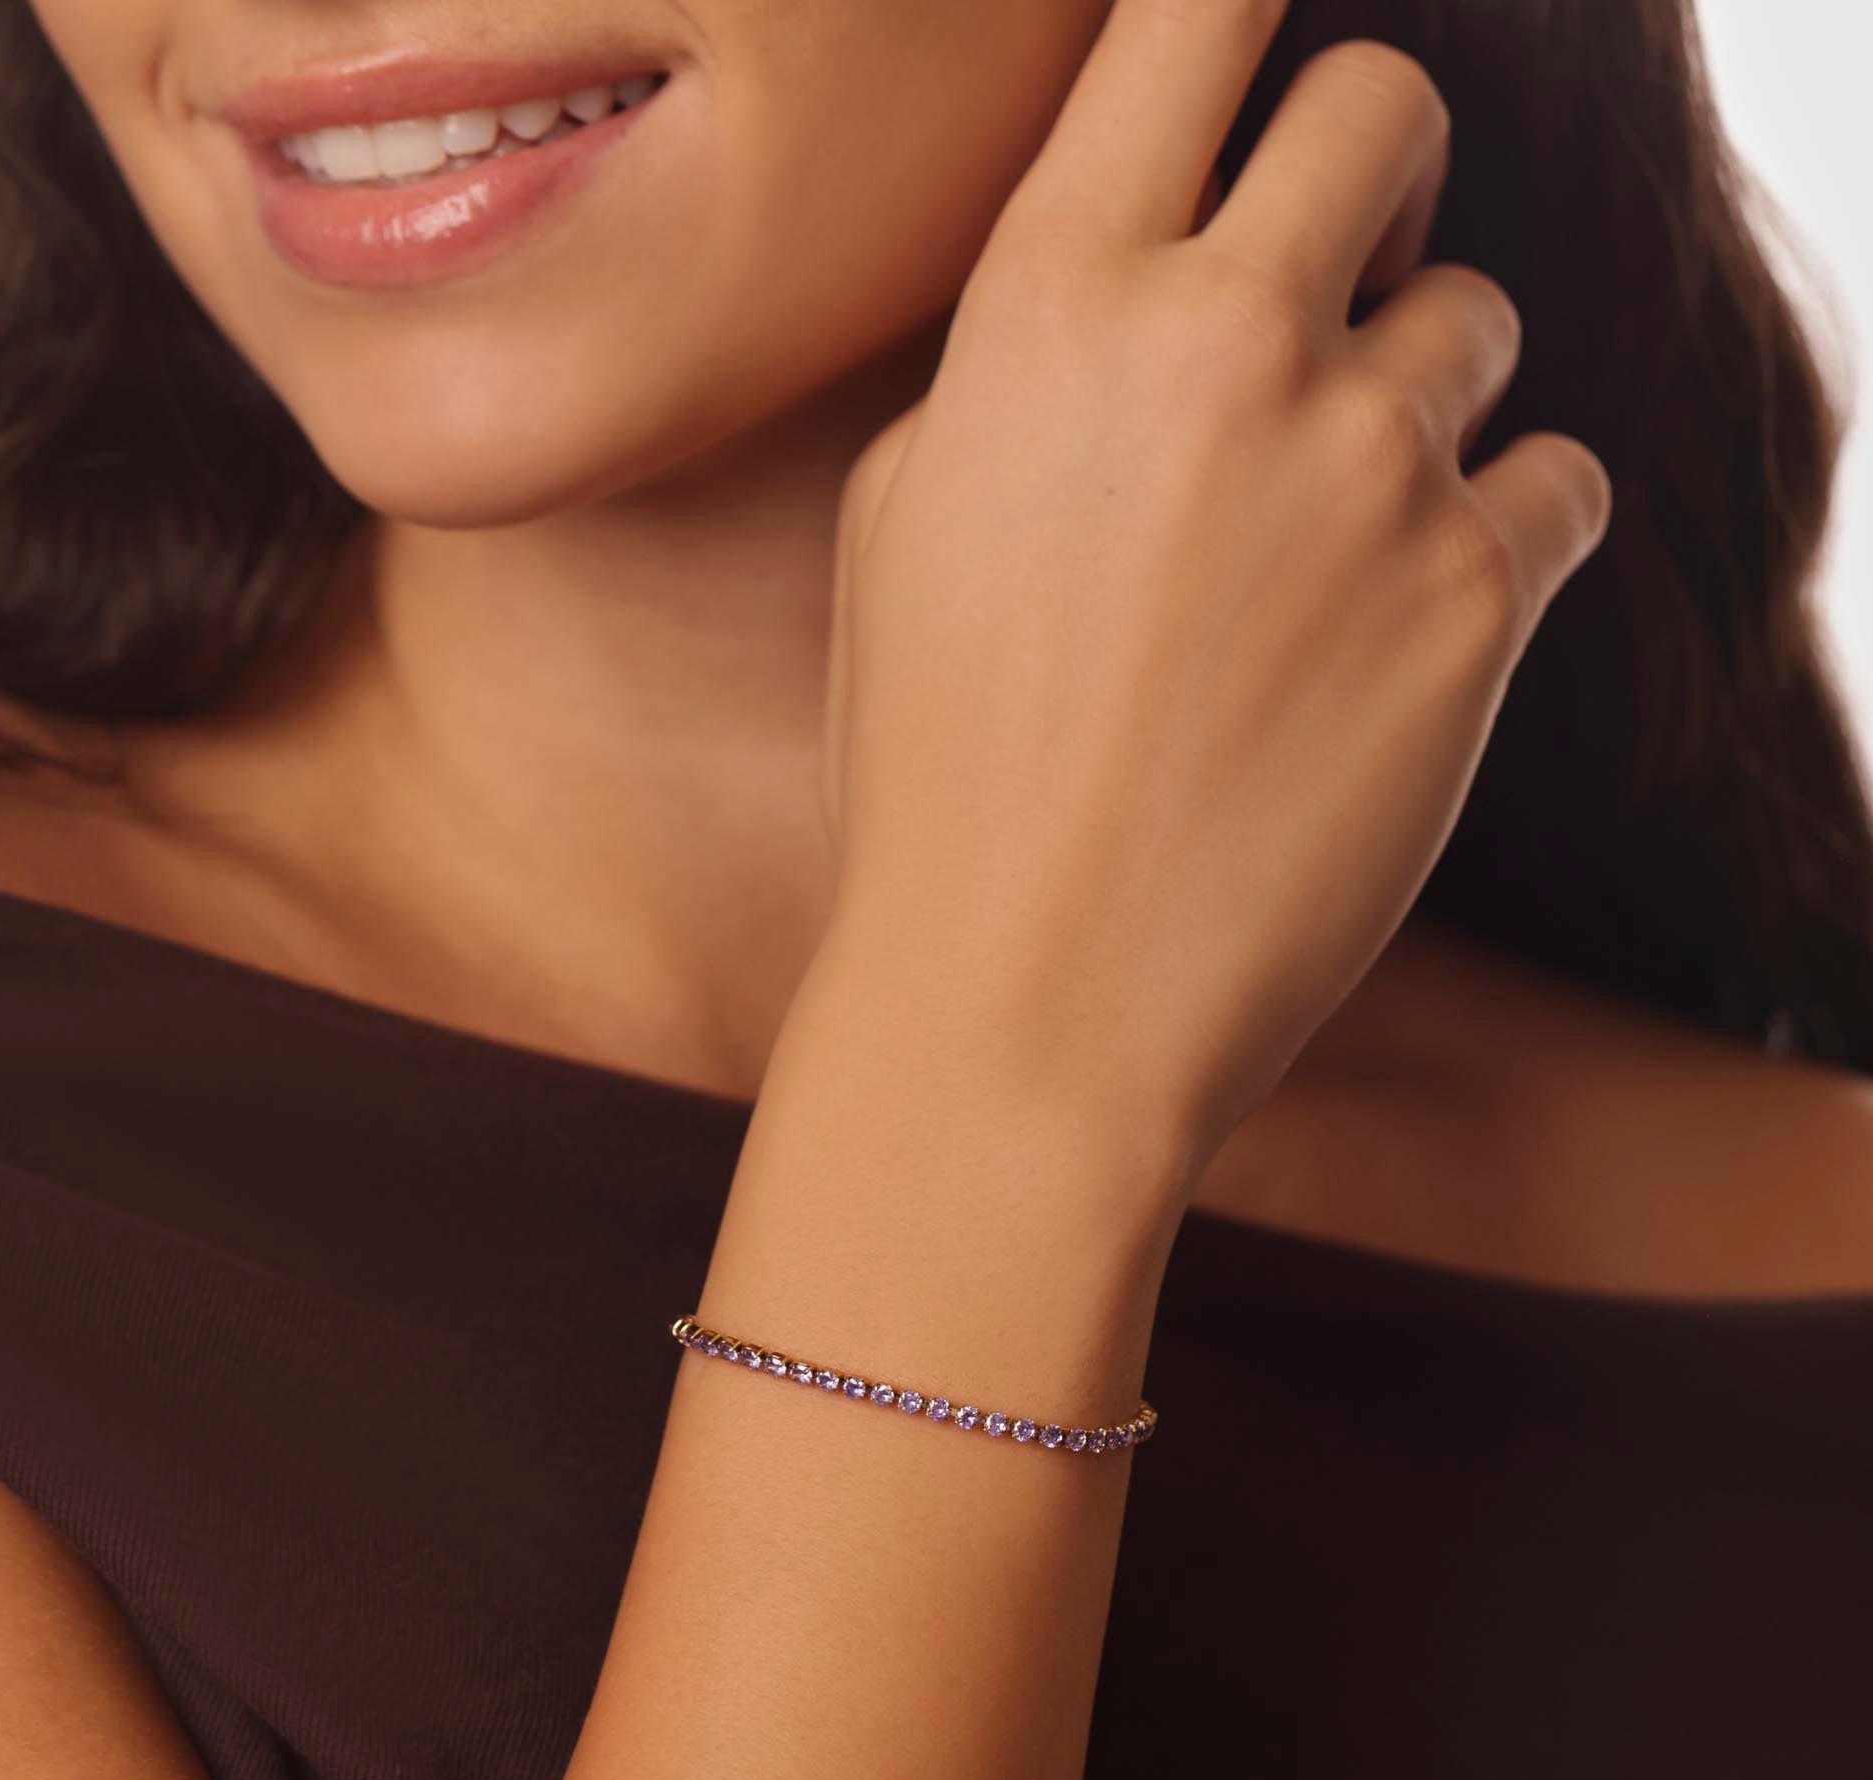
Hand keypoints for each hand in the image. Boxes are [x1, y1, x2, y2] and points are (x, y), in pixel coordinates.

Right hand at [815, 0, 1611, 1172]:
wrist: (1033, 997)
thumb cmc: (935, 772)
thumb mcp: (910, 528)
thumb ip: (1028, 369)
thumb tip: (1145, 297)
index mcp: (1051, 303)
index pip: (1192, 10)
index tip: (1260, 15)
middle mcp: (1224, 342)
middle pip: (1388, 106)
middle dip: (1371, 172)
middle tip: (1333, 280)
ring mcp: (1368, 466)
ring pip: (1480, 321)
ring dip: (1422, 396)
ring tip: (1328, 542)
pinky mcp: (1479, 600)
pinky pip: (1553, 486)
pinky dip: (1496, 535)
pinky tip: (1398, 631)